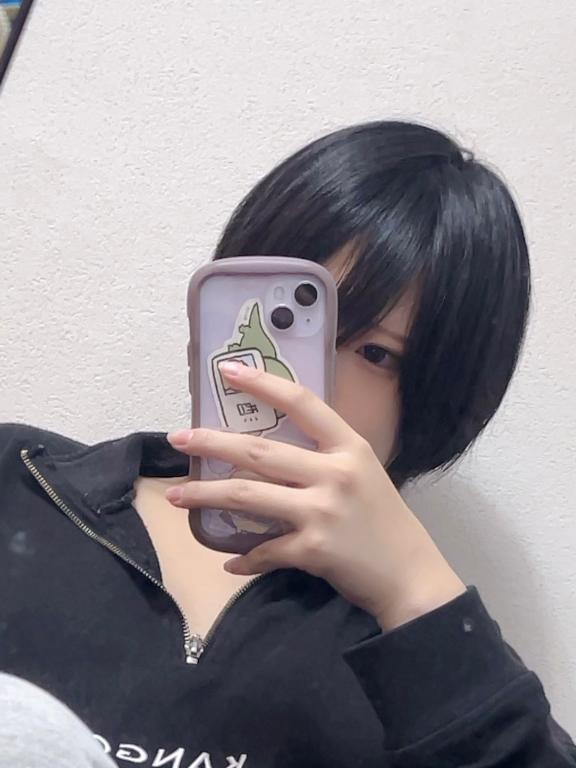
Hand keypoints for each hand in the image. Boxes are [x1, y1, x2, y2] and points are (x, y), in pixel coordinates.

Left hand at [166, 361, 465, 630]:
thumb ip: (324, 457)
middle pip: (258, 451)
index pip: (301, 403)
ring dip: (206, 495)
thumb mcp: (363, 473)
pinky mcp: (313, 549)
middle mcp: (335, 472)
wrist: (410, 575)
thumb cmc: (384, 520)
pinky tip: (231, 560)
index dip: (262, 384)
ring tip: (177, 495)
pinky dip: (244, 557)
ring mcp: (323, 510)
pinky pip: (264, 549)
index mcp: (348, 447)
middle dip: (211, 442)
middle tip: (179, 439)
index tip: (227, 370)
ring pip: (247, 495)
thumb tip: (268, 452)